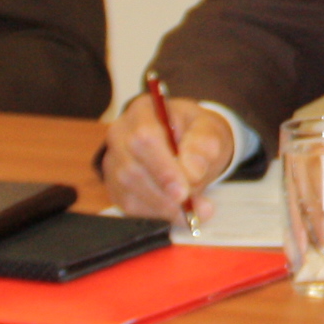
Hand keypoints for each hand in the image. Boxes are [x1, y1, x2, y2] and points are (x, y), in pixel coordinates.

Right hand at [100, 89, 235, 223]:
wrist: (189, 143)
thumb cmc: (196, 132)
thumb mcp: (209, 130)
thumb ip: (203, 145)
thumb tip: (192, 172)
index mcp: (143, 110)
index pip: (144, 138)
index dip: (163, 167)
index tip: (184, 190)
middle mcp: (120, 133)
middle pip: (130, 167)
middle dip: (162, 191)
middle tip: (189, 206)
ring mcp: (114, 160)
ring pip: (128, 190)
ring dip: (161, 206)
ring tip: (192, 212)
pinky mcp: (115, 184)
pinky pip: (128, 204)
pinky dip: (155, 213)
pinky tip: (176, 213)